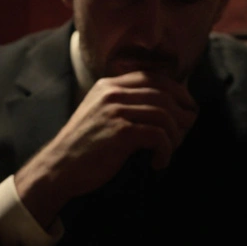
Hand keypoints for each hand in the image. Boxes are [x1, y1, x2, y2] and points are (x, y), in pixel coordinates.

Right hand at [15, 71, 196, 225]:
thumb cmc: (83, 148)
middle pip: (164, 93)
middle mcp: (113, 93)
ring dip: (175, 135)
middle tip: (186, 132)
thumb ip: (123, 104)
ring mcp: (116, 111)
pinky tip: (158, 163)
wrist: (58, 168)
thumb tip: (163, 107)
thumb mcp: (100, 114)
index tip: (187, 109)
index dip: (178, 92)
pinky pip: (158, 135)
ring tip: (170, 151)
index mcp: (109, 85)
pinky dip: (165, 151)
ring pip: (165, 114)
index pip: (154, 77)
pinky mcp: (120, 132)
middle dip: (182, 114)